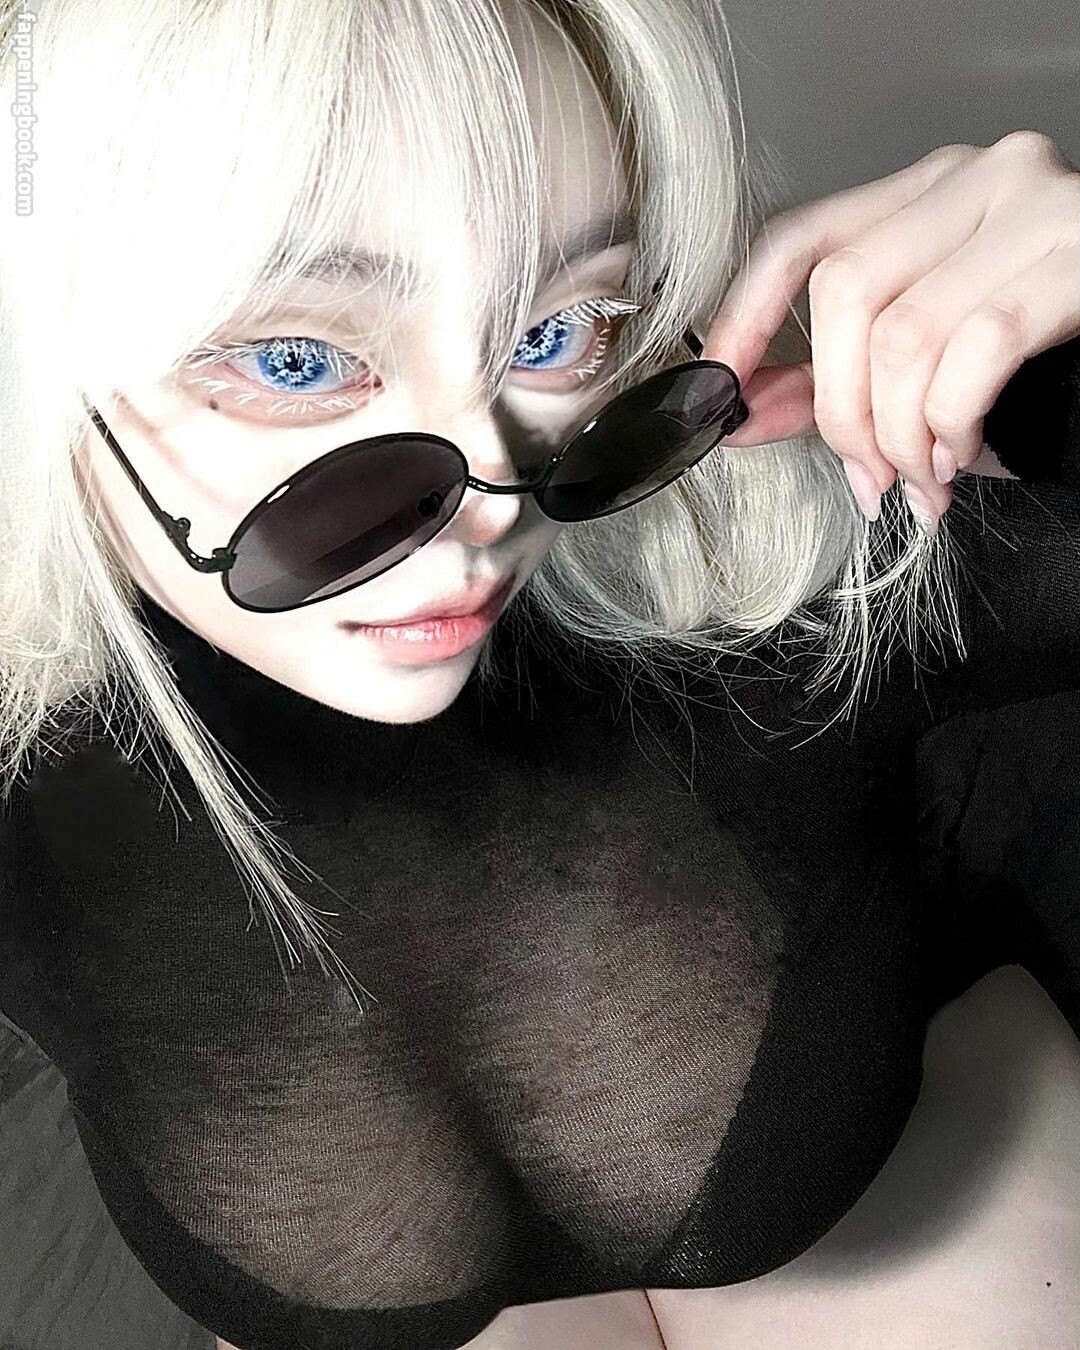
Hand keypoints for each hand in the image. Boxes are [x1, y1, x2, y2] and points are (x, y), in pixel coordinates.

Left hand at [702, 131, 1079, 533]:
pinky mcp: (1078, 255)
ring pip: (903, 331)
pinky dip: (951, 422)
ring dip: (900, 436)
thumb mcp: (928, 365)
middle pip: (843, 292)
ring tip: (922, 480)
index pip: (800, 236)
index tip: (716, 387)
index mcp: (922, 194)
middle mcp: (972, 180)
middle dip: (840, 411)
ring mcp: (1030, 206)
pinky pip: (973, 349)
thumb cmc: (1045, 352)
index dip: (744, 315)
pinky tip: (961, 454)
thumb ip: (830, 383)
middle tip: (868, 476)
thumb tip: (740, 413)